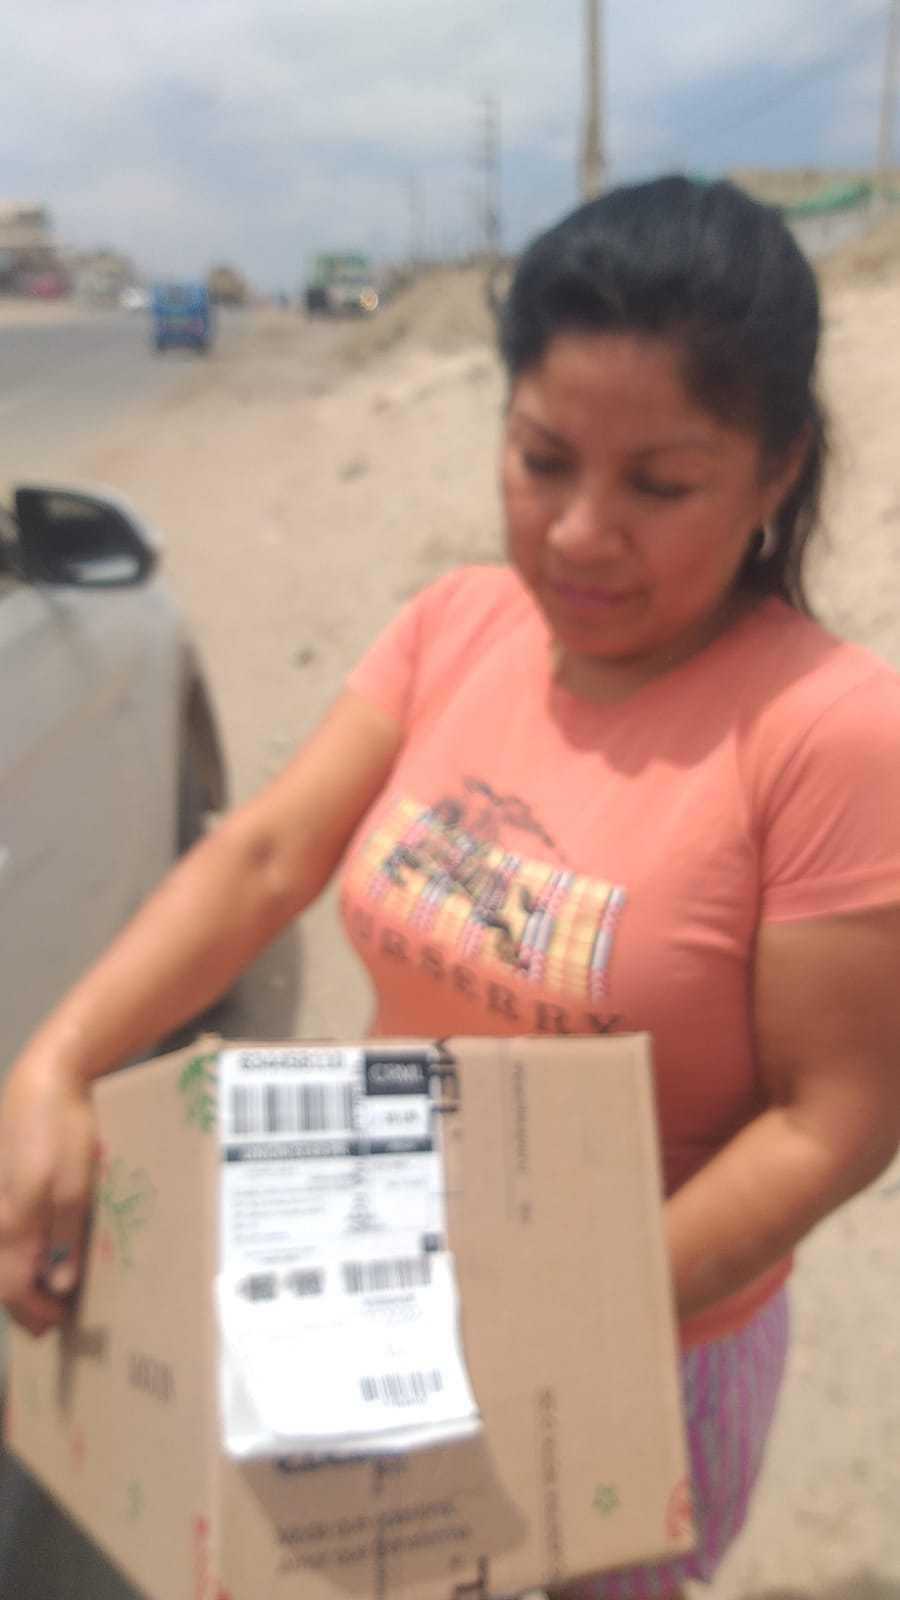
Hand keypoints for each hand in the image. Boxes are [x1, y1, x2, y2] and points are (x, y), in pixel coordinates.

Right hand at [0, 1055, 96, 1334]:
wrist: (45, 1082)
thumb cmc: (65, 1131)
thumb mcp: (77, 1184)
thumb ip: (66, 1236)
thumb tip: (59, 1286)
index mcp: (14, 1224)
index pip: (15, 1291)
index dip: (37, 1313)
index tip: (62, 1324)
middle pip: (1, 1282)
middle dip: (24, 1306)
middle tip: (52, 1321)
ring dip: (16, 1284)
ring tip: (45, 1294)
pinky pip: (1, 1237)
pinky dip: (13, 1257)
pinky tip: (33, 1255)